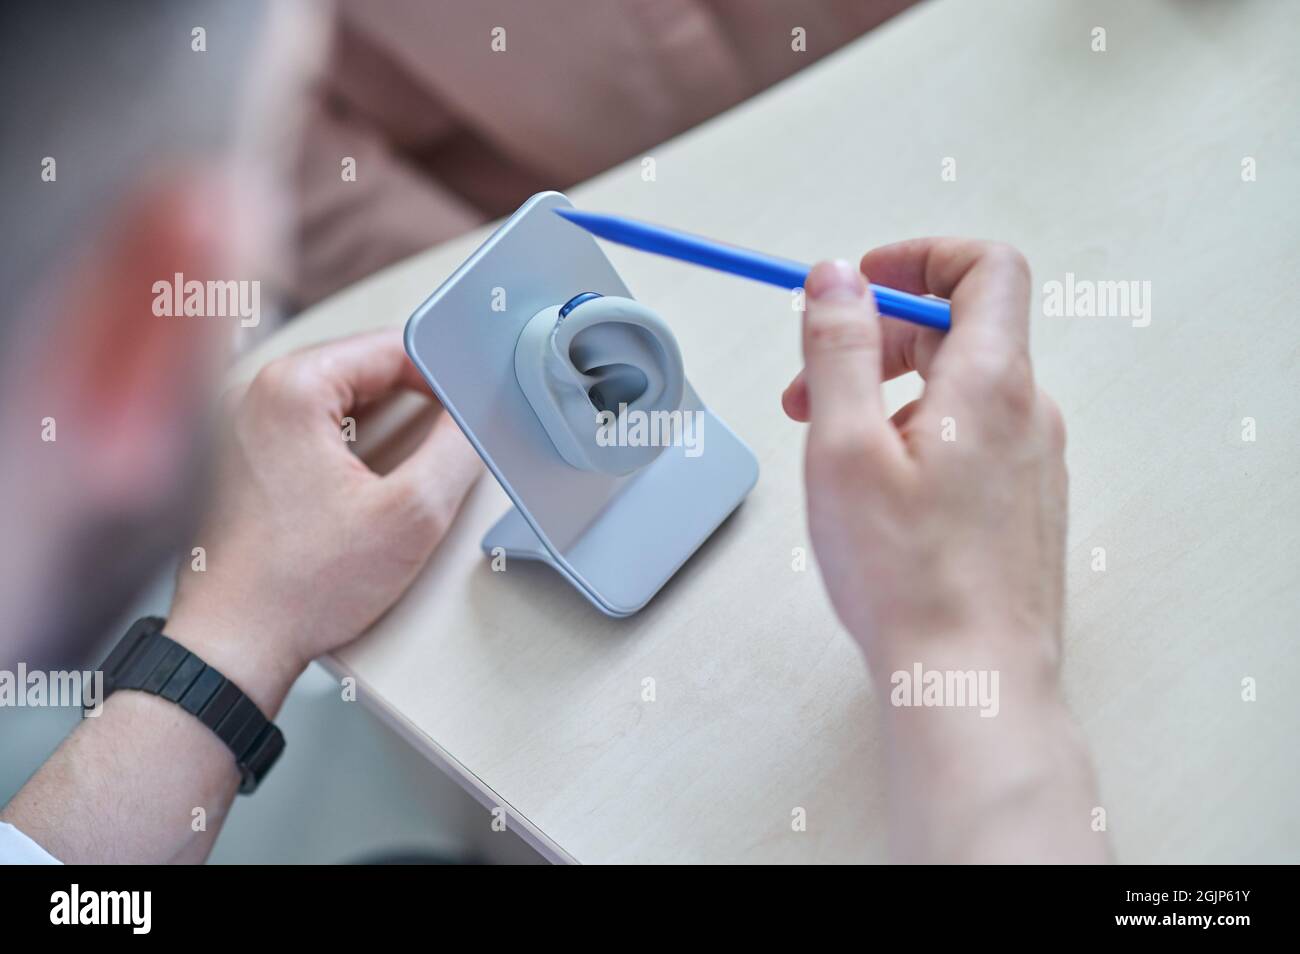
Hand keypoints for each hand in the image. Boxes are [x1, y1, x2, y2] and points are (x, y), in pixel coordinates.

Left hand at [167, 329, 481, 711]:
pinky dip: (353, 446)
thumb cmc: (301, 586)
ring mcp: (242, 424)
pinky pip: (315, 428)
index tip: (469, 412)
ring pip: (342, 399)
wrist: (232, 646)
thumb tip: (474, 417)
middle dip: (416, 402)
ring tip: (410, 471)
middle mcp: (257, 392)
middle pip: (366, 369)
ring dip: (386, 425)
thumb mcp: (412, 516)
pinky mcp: (242, 456)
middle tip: (448, 445)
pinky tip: (370, 488)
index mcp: (293, 387)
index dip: (445, 375)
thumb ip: (457, 451)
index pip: (393, 346)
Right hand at [784, 242, 1103, 861]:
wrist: (971, 682)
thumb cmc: (908, 577)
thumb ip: (839, 349)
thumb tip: (837, 278)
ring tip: (833, 447)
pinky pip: (968, 437)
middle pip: (959, 327)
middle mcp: (1026, 412)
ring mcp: (1031, 461)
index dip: (918, 257)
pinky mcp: (1021, 504)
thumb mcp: (844, 445)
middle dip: (876, 336)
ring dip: (888, 392)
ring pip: (957, 388)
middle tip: (810, 385)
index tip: (858, 285)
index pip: (986, 267)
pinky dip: (915, 435)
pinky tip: (875, 493)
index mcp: (991, 382)